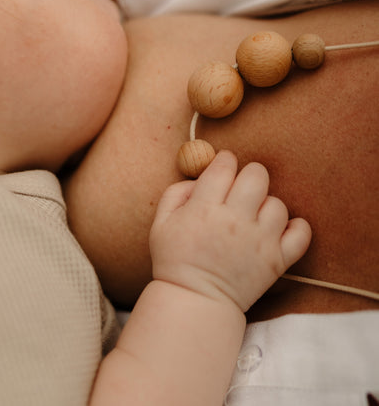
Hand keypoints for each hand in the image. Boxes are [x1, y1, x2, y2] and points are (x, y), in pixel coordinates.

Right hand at [149, 150, 310, 311]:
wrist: (195, 301)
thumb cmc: (174, 259)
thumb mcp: (160, 222)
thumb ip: (176, 192)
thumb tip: (201, 178)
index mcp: (205, 208)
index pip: (225, 165)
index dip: (224, 161)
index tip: (222, 168)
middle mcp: (235, 220)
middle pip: (257, 175)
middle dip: (248, 174)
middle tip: (239, 188)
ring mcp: (260, 241)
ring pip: (277, 203)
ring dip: (265, 205)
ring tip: (253, 217)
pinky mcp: (277, 261)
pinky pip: (301, 233)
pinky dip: (295, 227)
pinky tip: (278, 228)